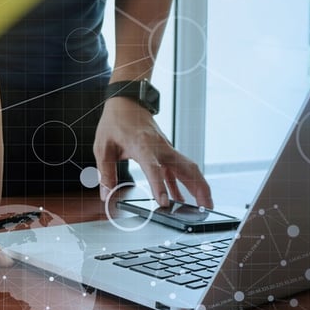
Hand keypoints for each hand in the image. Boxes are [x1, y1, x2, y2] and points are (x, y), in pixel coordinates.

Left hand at [93, 96, 212, 208]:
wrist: (126, 102)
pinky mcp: (166, 151)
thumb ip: (106, 172)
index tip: (164, 203)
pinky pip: (178, 170)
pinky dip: (183, 184)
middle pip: (185, 168)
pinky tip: (182, 199)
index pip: (153, 168)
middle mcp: (160, 147)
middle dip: (199, 188)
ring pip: (188, 168)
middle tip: (206, 208)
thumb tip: (106, 194)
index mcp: (142, 145)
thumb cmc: (115, 121)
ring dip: (199, 186)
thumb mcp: (103, 147)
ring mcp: (166, 149)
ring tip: (205, 206)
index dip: (160, 186)